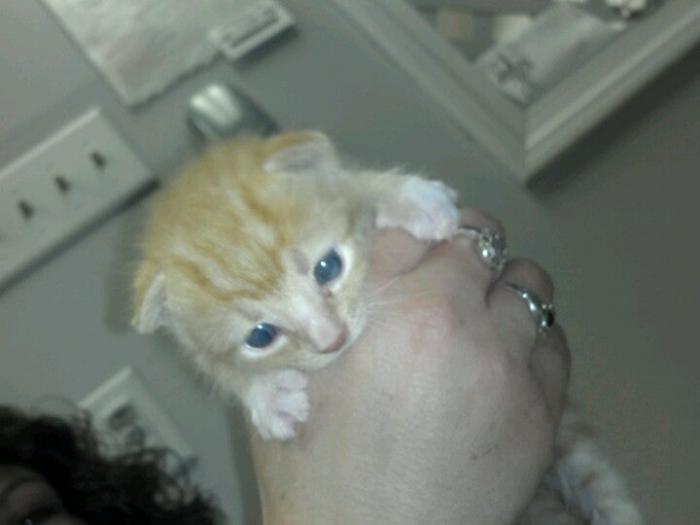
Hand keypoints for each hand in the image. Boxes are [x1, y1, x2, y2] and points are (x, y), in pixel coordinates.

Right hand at [250, 209, 570, 524]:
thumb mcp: (284, 382)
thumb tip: (330, 272)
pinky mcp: (545, 411)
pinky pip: (554, 340)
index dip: (401, 219)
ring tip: (474, 314)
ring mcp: (511, 366)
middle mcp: (461, 323)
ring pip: (526, 281)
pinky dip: (529, 336)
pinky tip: (503, 358)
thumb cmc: (316, 474)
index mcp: (392, 308)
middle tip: (437, 269)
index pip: (409, 220)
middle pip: (476, 236)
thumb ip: (310, 314)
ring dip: (497, 286)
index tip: (400, 234)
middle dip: (455, 243)